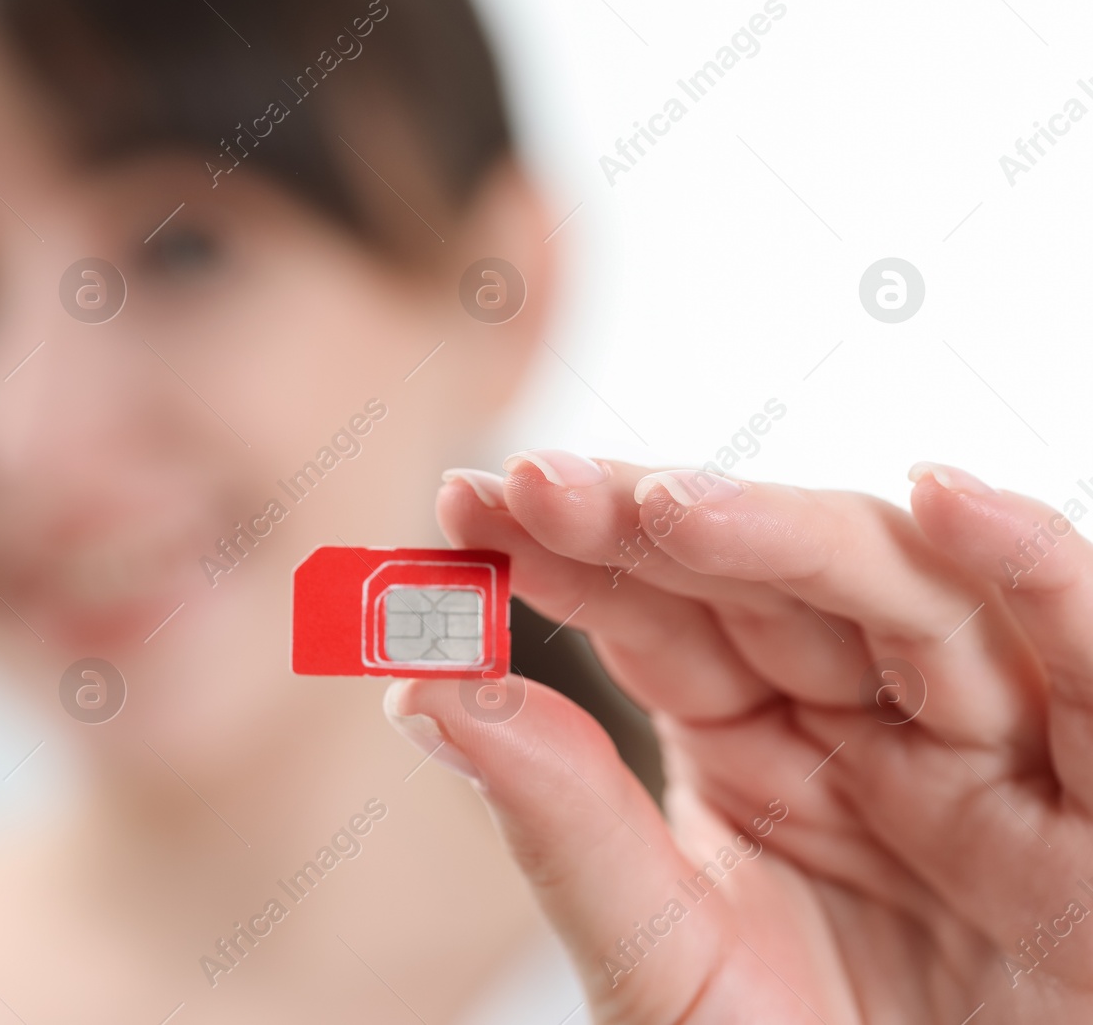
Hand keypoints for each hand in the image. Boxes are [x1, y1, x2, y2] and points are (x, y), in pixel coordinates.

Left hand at [385, 454, 1092, 1023]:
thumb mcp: (665, 965)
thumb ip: (566, 829)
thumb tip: (422, 685)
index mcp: (757, 751)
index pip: (657, 616)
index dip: (567, 554)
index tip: (465, 506)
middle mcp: (870, 726)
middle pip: (768, 581)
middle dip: (650, 521)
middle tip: (534, 484)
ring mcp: (991, 751)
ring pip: (910, 596)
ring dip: (793, 534)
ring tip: (667, 504)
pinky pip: (1090, 659)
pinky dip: (1035, 570)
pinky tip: (944, 503)